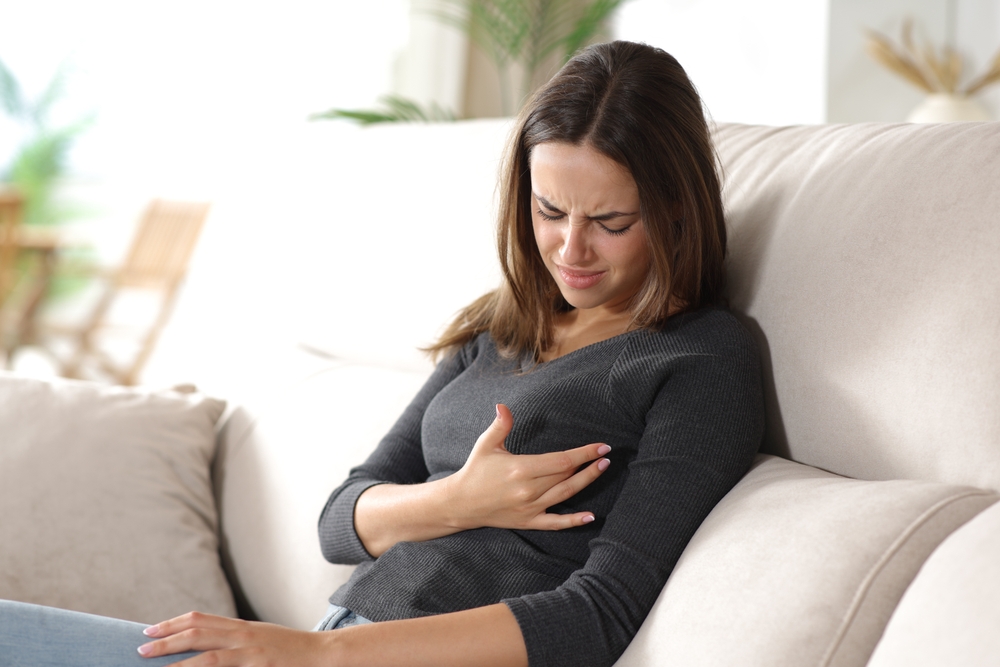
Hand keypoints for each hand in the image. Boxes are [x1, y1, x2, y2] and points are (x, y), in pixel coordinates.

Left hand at [138, 612, 334, 665]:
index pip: (200, 619)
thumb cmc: (290, 652)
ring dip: (178, 663)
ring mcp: (252, 654)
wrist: (324, 654)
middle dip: (167, 641)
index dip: (173, 624)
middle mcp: (244, 636)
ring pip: (207, 657)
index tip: (150, 630)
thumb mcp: (261, 640)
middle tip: (141, 649)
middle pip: (198, 633)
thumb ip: (235, 641)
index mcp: (242, 628)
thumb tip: (206, 645)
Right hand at [445, 403, 610, 530]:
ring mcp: (529, 508)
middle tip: (607, 456)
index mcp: (521, 469)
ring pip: (565, 495)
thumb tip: (504, 406)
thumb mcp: (486, 445)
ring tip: (602, 470)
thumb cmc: (475, 470)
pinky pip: (555, 523)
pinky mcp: (528, 521)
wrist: (460, 503)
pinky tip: (591, 516)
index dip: (584, 453)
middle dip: (589, 465)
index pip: (562, 460)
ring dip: (586, 482)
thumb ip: (500, 426)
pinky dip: (574, 522)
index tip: (601, 446)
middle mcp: (528, 490)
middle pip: (566, 476)